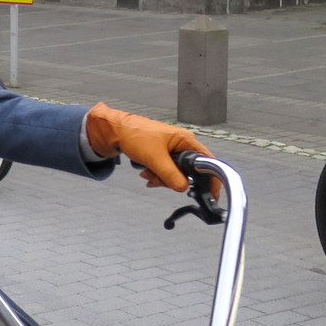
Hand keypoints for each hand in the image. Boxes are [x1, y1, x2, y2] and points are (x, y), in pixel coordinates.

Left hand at [85, 102, 213, 192]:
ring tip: (148, 174)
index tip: (210, 194)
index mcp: (186, 140)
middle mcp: (182, 145)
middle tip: (158, 180)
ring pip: (176, 174)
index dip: (211, 179)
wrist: (114, 131)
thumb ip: (171, 175)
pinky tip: (145, 174)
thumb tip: (184, 188)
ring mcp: (173, 150)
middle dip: (174, 180)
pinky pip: (166, 171)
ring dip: (161, 178)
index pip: (207, 162)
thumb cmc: (134, 135)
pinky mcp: (163, 155)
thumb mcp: (154, 158)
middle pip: (189, 172)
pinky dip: (156, 176)